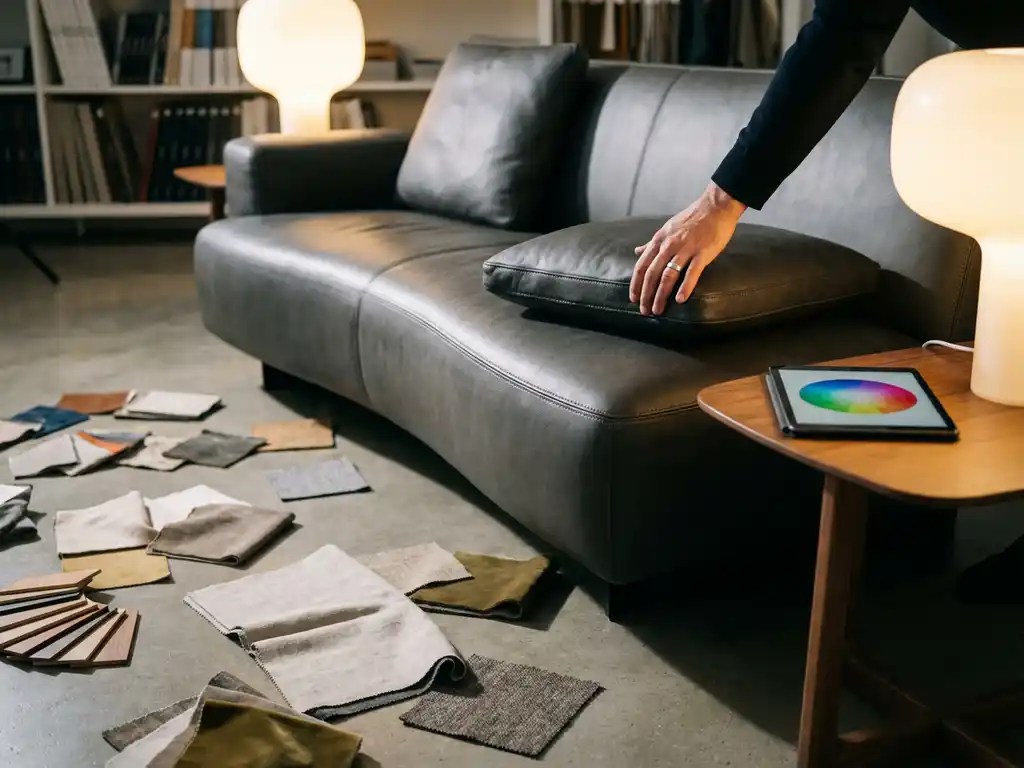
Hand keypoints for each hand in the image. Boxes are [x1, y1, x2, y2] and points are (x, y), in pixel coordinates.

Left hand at [629, 183, 745, 315]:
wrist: (715, 206)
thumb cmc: (692, 218)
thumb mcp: (666, 228)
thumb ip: (652, 243)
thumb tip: (637, 251)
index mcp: (659, 240)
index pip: (642, 265)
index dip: (636, 284)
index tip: (633, 299)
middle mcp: (669, 245)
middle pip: (651, 274)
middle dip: (646, 295)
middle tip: (644, 311)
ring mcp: (685, 249)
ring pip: (667, 276)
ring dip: (660, 295)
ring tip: (657, 310)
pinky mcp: (703, 252)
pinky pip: (692, 272)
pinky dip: (685, 287)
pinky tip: (679, 300)